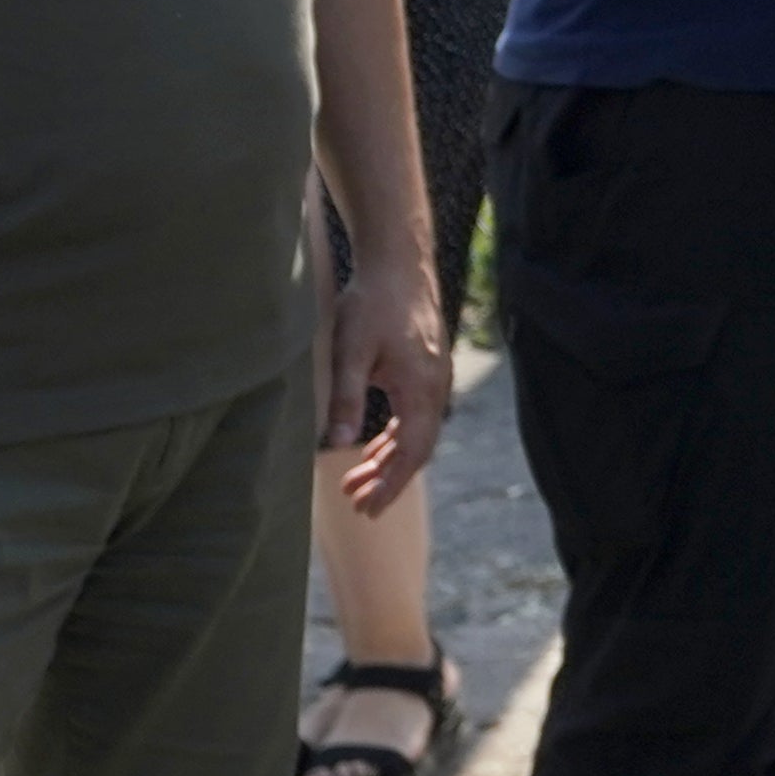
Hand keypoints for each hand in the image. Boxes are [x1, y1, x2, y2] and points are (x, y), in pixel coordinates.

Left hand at [329, 269, 452, 513]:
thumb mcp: (351, 353)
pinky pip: (415, 415)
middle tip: (357, 503)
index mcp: (421, 390)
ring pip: (416, 432)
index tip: (369, 510)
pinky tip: (373, 445)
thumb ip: (347, 399)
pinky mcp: (424, 368)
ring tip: (357, 481)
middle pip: (417, 448)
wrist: (398, 266)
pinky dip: (395, 437)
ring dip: (388, 459)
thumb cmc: (372, 305)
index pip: (413, 452)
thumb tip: (340, 445)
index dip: (392, 484)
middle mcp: (434, 388)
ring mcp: (433, 378)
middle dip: (388, 479)